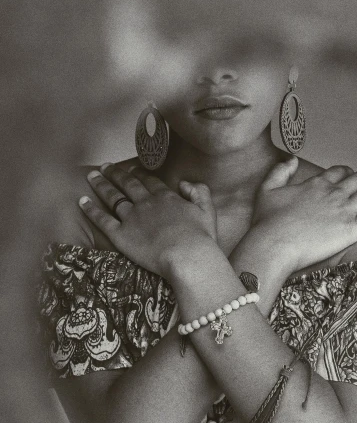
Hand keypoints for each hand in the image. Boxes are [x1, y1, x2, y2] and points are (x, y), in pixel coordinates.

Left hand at [79, 163, 217, 277]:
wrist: (188, 257)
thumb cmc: (201, 239)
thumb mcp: (208, 211)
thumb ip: (199, 192)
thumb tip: (184, 183)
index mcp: (166, 197)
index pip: (150, 181)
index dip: (139, 173)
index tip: (131, 168)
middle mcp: (146, 203)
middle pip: (128, 184)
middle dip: (115, 173)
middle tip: (105, 166)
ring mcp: (132, 218)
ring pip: (112, 197)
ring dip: (100, 185)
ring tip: (91, 176)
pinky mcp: (121, 235)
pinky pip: (102, 219)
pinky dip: (90, 209)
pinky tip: (81, 201)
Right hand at [250, 157, 356, 270]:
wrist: (274, 243)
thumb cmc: (267, 222)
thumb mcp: (267, 190)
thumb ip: (280, 172)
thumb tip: (291, 159)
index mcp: (316, 184)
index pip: (339, 173)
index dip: (350, 172)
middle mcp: (334, 193)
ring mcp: (345, 209)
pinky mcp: (353, 227)